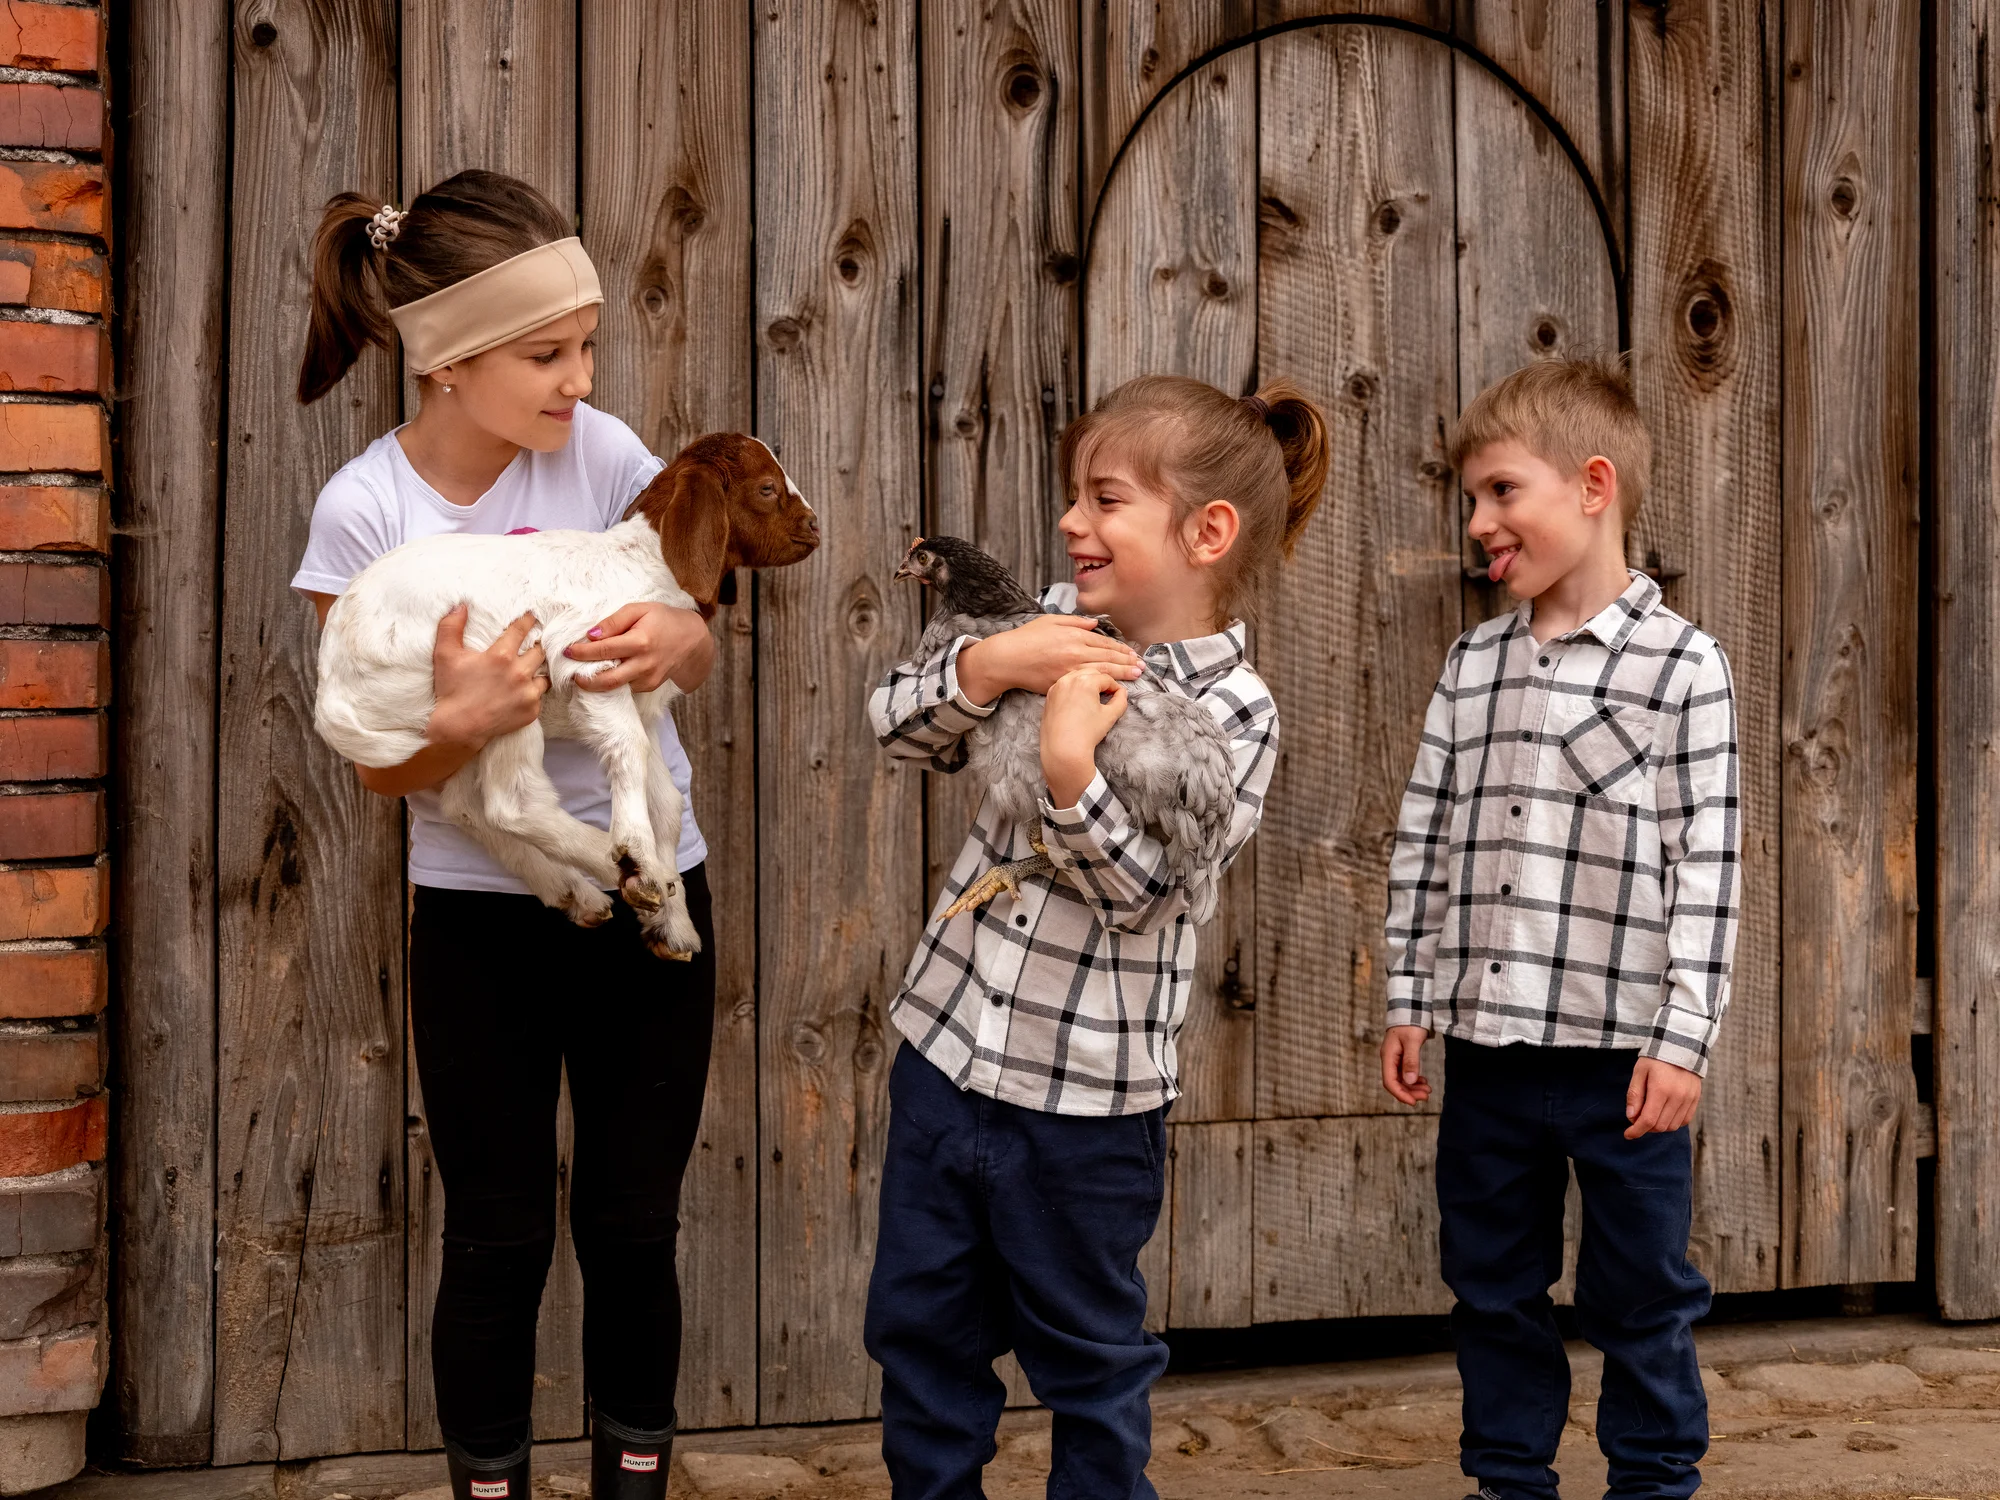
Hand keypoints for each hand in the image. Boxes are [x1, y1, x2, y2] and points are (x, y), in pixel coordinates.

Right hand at [425, 606, 547, 750]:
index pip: (522, 630)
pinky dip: (533, 692)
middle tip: (533, 644)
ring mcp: (528, 694)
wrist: (458, 728)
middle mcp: (519, 673)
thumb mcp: (445, 655)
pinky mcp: (532, 711)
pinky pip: (539, 696)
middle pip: (539, 651)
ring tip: (529, 669)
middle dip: (536, 646)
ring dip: (537, 670)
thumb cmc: (451, 690)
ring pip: (543, 675)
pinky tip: (523, 691)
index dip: (527, 621)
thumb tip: (461, 605)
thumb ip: (451, 626)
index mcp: (501, 656)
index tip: (532, 617)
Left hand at [566, 602, 707, 692]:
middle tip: (571, 674)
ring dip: (597, 682)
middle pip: (607, 680)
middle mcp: (645, 664)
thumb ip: (614, 621)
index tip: (568, 651)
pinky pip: (626, 687)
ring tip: (585, 672)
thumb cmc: (663, 620)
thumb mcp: (639, 609)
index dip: (582, 652)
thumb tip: (591, 635)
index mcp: (640, 641)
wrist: (692, 640)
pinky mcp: (650, 686)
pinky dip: (613, 682)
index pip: (604, 650)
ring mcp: (649, 678)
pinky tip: (607, 672)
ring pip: (615, 686)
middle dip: (585, 680)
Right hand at [957, 614, 1141, 703]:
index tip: (1133, 653)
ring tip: (1136, 675)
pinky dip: (1104, 684)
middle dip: (1128, 662)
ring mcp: (1070, 670)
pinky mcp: (1063, 683)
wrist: (1008, 659)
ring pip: (1103, 671)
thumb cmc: (1027, 638)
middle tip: (1142, 666)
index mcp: (1074, 636)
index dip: (1122, 649)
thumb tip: (1094, 625)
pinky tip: (1114, 686)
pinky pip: (1088, 684)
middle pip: (1108, 657)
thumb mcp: (1050, 621)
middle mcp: (1075, 653)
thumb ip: (1075, 621)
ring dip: (1122, 673)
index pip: (1105, 643)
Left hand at [1041, 666, 1128, 806]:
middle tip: (1108, 694)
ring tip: (1093, 697)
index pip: (1106, 678)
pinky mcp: (1049, 697)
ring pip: (1075, 677)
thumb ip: (1120, 701)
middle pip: (1090, 673)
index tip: (1119, 695)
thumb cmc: (1087, 733)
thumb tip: (1122, 693)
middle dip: (1101, 681)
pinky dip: (1073, 688)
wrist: (1063, 749)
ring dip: (1086, 682)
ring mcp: (1056, 687)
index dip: (1115, 687)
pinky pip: (1064, 686)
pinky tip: (1078, 701)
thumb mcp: (1110, 716)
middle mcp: (1069, 680)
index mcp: (1085, 681)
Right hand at [1380, 1025, 1432, 1105]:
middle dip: (1410, 1092)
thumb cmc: (1411, 1023)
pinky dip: (1414, 1080)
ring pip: (1401, 1079)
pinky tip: (1423, 1081)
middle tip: (1426, 1095)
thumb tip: (1410, 1081)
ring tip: (1427, 1090)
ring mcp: (1394, 1058)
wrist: (1411, 1009)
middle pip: (1395, 1082)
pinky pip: (1405, 1073)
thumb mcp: (1412, 1041)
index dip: (1400, 1094)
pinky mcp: (1401, 1057)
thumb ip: (1411, 1061)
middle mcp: (1389, 1059)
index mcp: (1388, 1056)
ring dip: (1413, 1087)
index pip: (1389, 1081)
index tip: (1413, 1102)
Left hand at [1625, 1057, 1701, 1138]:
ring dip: (1659, 1126)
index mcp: (1661, 1090)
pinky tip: (1664, 1114)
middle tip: (1637, 1119)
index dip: (1636, 1131)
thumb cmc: (1656, 1058)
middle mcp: (1677, 1097)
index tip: (1628, 1134)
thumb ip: (1635, 1095)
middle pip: (1660, 1126)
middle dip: (1646, 1127)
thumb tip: (1631, 1117)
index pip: (1648, 1120)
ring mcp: (1689, 1100)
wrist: (1681, 1046)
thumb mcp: (1639, 1072)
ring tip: (1650, 1115)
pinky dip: (1672, 1122)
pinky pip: (1684, 1120)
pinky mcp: (1696, 1100)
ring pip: (1672, 1126)